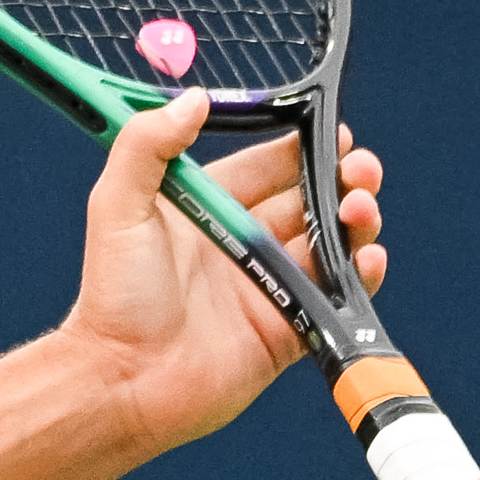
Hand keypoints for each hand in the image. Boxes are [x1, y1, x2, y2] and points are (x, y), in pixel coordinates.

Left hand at [59, 92, 385, 460]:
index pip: (270, 165)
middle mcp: (243, 244)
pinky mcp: (288, 330)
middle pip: (311, 199)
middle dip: (344, 179)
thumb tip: (193, 97)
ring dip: (357, 220)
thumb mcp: (117, 207)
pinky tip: (366, 257)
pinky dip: (360, 275)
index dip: (305, 148)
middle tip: (360, 170)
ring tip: (361, 209)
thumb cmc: (113, 296)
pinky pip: (336, 297)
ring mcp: (269, 287)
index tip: (335, 133)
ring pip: (331, 243)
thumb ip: (147, 146)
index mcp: (211, 209)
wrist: (122, 381)